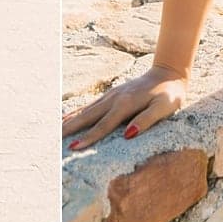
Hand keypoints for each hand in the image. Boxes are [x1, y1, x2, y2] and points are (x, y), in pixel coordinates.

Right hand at [63, 64, 186, 150]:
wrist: (167, 74)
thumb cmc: (168, 94)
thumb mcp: (164, 108)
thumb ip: (146, 120)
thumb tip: (128, 135)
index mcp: (125, 104)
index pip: (103, 125)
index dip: (88, 138)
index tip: (73, 147)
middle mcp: (113, 99)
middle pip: (88, 116)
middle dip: (70, 128)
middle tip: (54, 139)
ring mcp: (110, 96)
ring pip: (86, 110)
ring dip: (70, 120)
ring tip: (55, 130)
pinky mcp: (111, 95)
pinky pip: (90, 106)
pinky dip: (76, 112)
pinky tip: (68, 117)